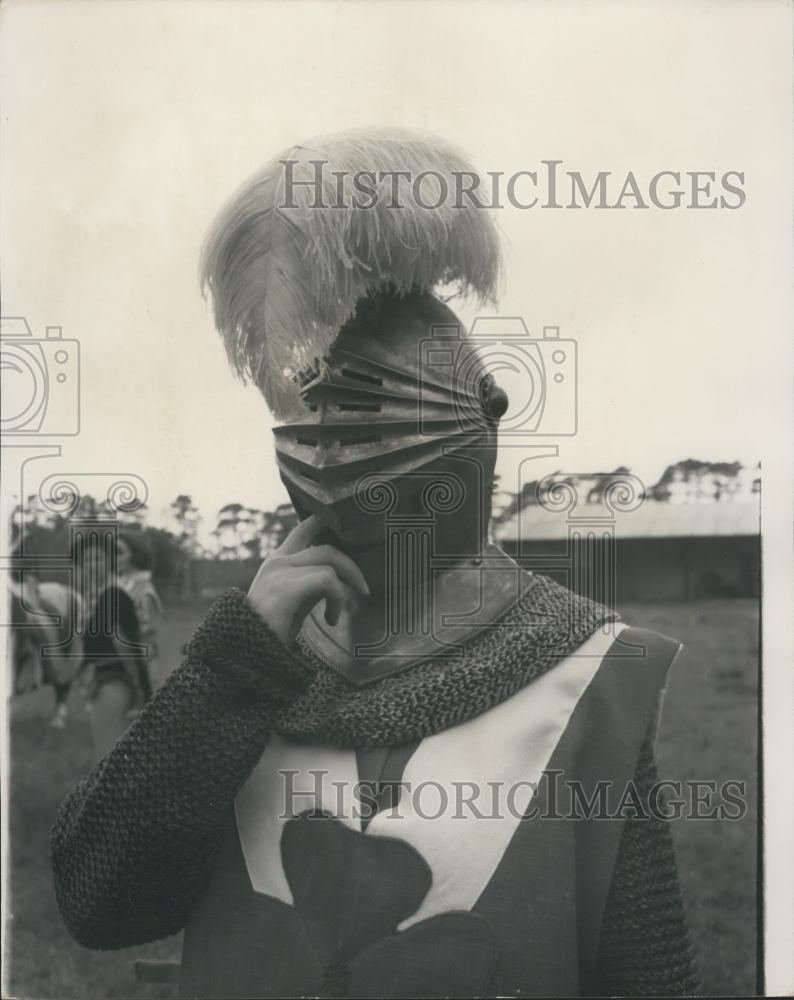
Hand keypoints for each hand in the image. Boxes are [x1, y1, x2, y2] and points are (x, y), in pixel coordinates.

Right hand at [247, 515, 368, 645]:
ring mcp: (281, 571)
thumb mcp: (295, 601)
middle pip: (326, 547)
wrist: (244, 653)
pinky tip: (331, 620)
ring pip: (330, 561)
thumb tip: (340, 578)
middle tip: (363, 590)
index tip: (343, 525)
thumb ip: (312, 584)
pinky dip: (337, 600)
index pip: (302, 530)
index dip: (323, 522)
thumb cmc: (270, 631)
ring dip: (345, 588)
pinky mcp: (287, 587)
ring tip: (336, 615)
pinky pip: (327, 580)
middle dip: (351, 567)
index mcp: (278, 562)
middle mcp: (279, 561)